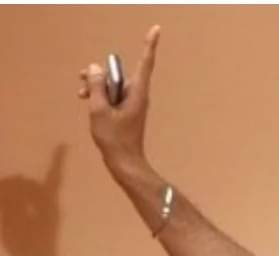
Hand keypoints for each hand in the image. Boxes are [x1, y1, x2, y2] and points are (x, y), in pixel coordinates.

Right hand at [78, 25, 160, 173]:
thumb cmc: (115, 138)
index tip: (156, 29)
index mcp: (137, 92)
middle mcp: (138, 94)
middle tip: (81, 80)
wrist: (125, 162)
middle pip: (120, 73)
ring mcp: (134, 103)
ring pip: (113, 85)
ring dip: (96, 86)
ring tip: (81, 95)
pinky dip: (100, 96)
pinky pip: (113, 95)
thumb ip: (96, 87)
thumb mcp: (99, 110)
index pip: (145, 63)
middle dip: (100, 74)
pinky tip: (86, 101)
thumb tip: (95, 67)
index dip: (149, 45)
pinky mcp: (127, 110)